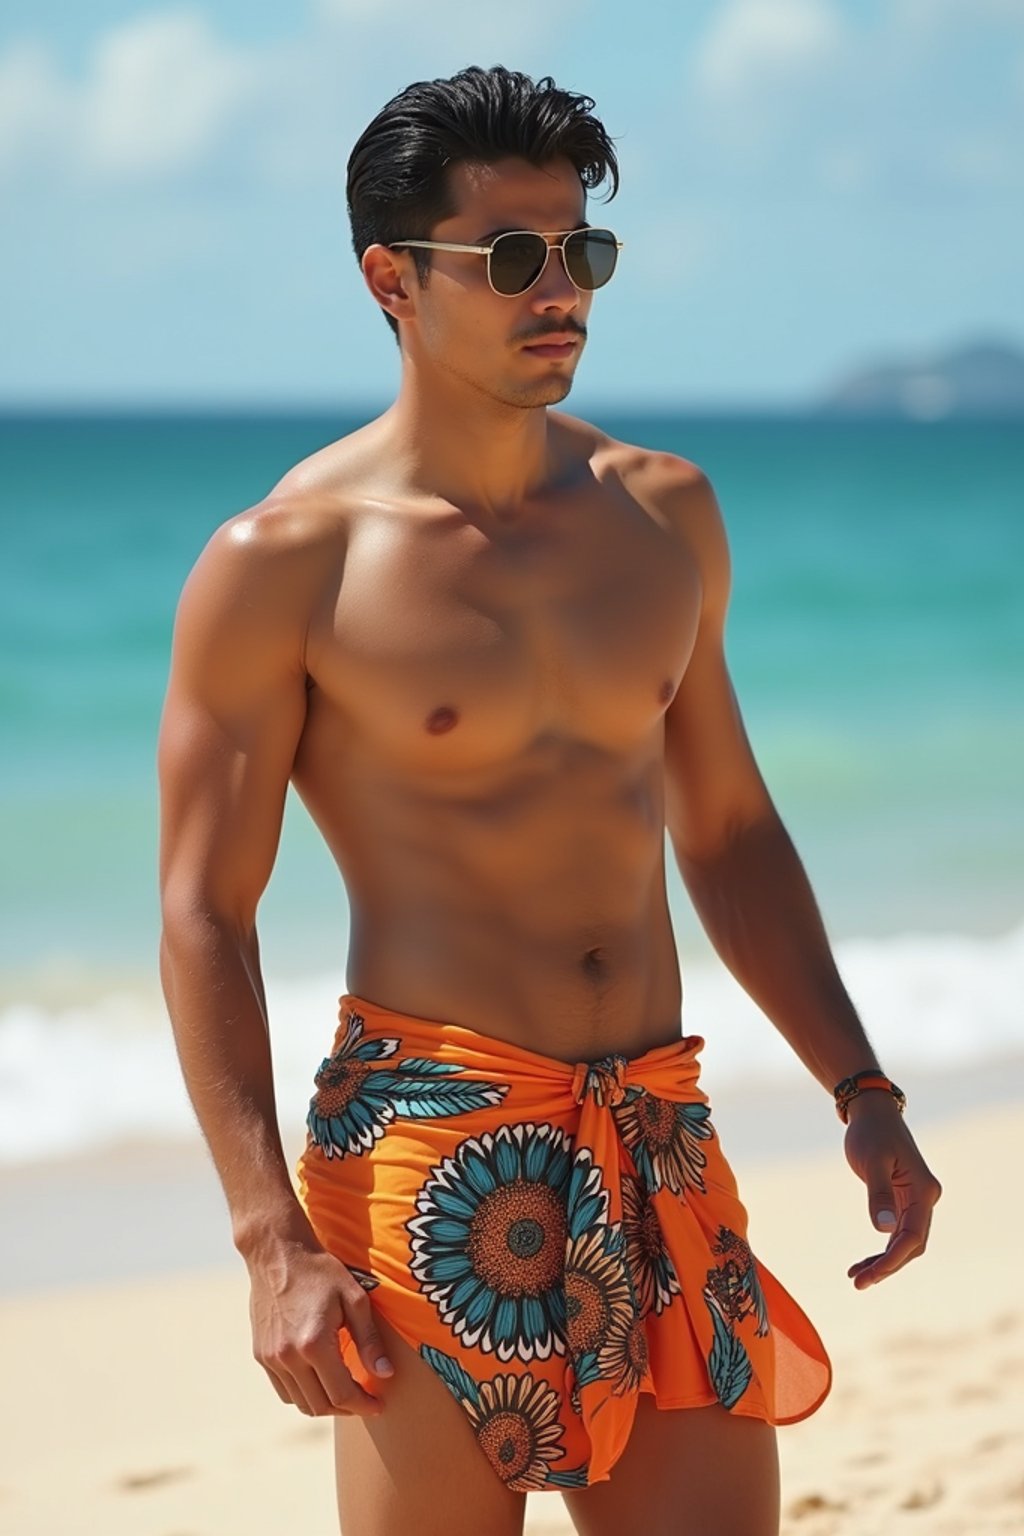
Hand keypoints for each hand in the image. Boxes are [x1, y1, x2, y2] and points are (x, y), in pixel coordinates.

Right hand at [246, 1234, 393, 1416]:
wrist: (278, 1253)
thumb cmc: (321, 1271)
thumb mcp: (354, 1298)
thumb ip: (369, 1339)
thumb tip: (385, 1374)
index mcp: (314, 1344)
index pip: (342, 1394)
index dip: (363, 1405)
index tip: (378, 1406)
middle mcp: (289, 1357)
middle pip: (321, 1405)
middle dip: (347, 1408)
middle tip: (364, 1400)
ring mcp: (271, 1358)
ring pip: (300, 1402)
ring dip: (325, 1405)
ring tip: (344, 1392)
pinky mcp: (261, 1355)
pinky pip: (284, 1390)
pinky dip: (304, 1394)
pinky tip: (319, 1380)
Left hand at [842, 1093, 942, 1289]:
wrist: (871, 1112)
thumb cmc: (871, 1133)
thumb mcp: (872, 1162)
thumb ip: (878, 1194)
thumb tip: (882, 1229)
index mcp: (922, 1190)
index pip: (912, 1236)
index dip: (892, 1259)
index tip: (870, 1275)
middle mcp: (924, 1198)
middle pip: (911, 1245)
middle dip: (887, 1266)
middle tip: (858, 1282)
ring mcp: (914, 1201)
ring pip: (904, 1243)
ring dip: (883, 1262)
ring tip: (856, 1277)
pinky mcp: (902, 1201)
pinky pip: (895, 1233)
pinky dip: (881, 1249)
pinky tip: (863, 1263)